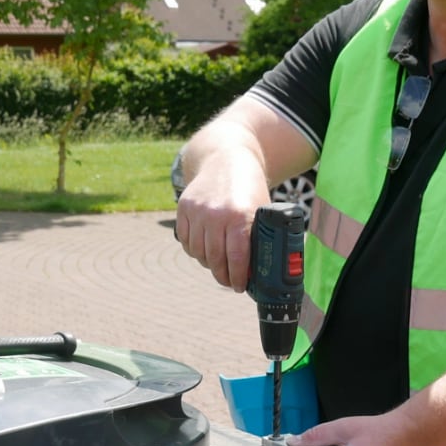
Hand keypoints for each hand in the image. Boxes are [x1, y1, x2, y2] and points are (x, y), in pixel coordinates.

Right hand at [174, 150, 272, 289]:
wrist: (225, 158)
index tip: (240, 287)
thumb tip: (261, 270)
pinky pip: (185, 240)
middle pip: (215, 259)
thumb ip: (259, 236)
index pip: (236, 257)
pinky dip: (194, 250)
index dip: (238, 277)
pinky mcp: (183, 207)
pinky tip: (205, 251)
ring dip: (208, 264)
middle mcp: (216, 213)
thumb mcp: (260, 209)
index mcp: (240, 215)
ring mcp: (197, 210)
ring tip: (218, 265)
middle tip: (230, 282)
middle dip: (223, 276)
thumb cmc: (249, 188)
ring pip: (198, 252)